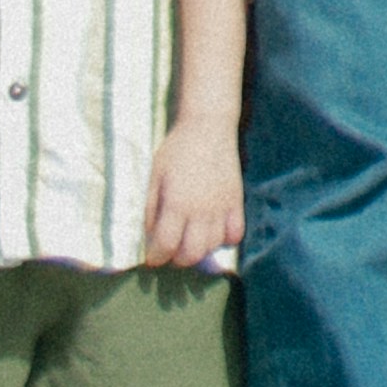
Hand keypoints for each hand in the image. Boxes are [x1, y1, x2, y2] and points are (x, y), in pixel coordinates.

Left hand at [139, 120, 244, 276]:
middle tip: (171, 253)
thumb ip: (151, 207)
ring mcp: (221, 208)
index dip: (156, 257)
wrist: (208, 127)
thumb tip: (149, 235)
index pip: (166, 245)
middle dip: (178, 260)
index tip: (152, 259)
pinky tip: (214, 232)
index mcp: (176, 203)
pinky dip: (224, 240)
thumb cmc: (177, 148)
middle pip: (191, 254)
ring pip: (212, 247)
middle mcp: (200, 211)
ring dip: (199, 250)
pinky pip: (235, 235)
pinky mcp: (237, 202)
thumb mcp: (156, 174)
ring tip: (190, 241)